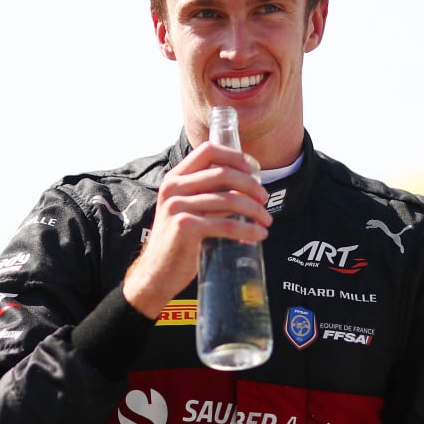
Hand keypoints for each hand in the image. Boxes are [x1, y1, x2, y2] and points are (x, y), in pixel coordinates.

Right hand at [122, 142, 271, 318]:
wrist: (157, 272)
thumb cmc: (178, 241)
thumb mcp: (187, 208)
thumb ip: (208, 194)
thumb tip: (247, 188)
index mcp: (175, 178)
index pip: (208, 151)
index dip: (235, 157)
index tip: (254, 170)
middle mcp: (173, 188)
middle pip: (223, 173)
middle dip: (251, 185)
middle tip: (264, 199)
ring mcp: (177, 207)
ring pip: (229, 200)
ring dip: (255, 210)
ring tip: (266, 220)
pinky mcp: (185, 227)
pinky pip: (226, 225)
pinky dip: (248, 230)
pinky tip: (259, 235)